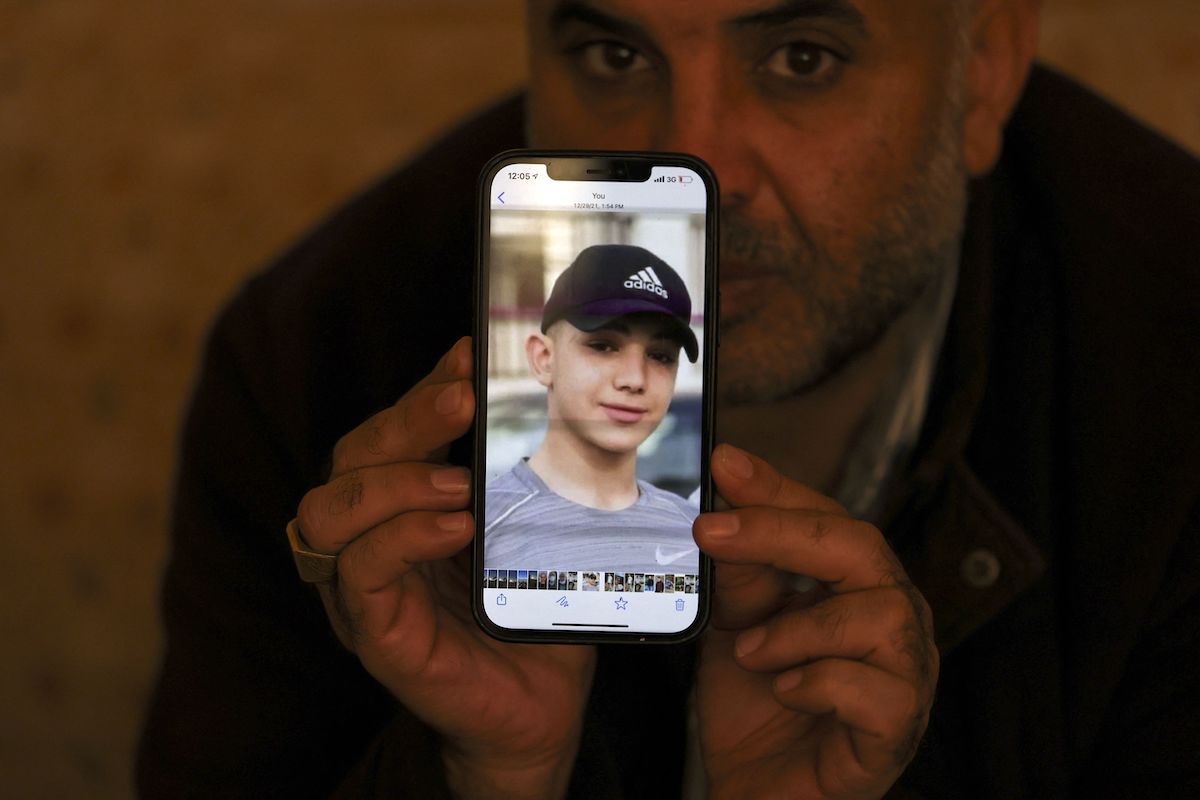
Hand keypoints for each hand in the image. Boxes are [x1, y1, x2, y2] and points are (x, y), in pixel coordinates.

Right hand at [295, 337, 594, 798]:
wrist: (541, 705)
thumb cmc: (528, 610)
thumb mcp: (521, 526)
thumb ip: (506, 469)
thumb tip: (519, 395)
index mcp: (397, 509)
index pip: (384, 432)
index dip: (419, 389)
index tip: (467, 357)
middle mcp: (366, 542)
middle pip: (349, 458)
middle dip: (406, 419)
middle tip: (465, 401)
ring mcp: (361, 590)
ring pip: (329, 510)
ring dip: (396, 481)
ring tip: (462, 485)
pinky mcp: (375, 634)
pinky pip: (358, 572)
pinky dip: (401, 536)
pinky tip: (455, 527)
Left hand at [692, 444, 938, 799]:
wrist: (758, 791)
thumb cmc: (758, 707)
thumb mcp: (737, 625)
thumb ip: (740, 572)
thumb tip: (724, 504)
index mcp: (856, 586)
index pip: (828, 518)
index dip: (777, 490)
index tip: (724, 465)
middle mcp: (892, 620)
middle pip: (862, 547)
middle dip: (782, 533)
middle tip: (713, 534)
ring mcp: (905, 675)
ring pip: (878, 614)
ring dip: (798, 627)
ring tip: (752, 653)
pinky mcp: (898, 730)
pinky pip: (877, 689)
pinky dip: (820, 683)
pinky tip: (786, 692)